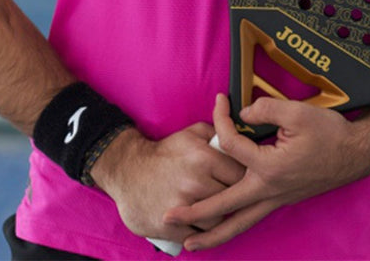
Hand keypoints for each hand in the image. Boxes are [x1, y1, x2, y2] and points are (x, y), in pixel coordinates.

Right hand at [89, 123, 245, 243]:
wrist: (127, 170)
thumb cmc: (165, 153)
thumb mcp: (191, 134)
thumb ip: (218, 133)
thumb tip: (240, 135)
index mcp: (203, 157)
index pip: (240, 175)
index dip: (242, 179)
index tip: (239, 181)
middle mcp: (195, 182)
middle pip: (231, 200)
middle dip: (230, 199)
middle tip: (224, 196)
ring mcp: (182, 206)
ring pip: (217, 221)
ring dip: (214, 218)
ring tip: (206, 209)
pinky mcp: (169, 227)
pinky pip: (197, 236)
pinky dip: (197, 232)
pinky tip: (193, 222)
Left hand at [164, 94, 369, 250]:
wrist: (356, 153)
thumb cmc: (329, 132)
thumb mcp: (297, 112)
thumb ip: (264, 109)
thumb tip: (242, 113)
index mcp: (269, 167)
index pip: (229, 144)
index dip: (220, 118)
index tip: (219, 99)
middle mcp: (269, 189)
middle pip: (225, 208)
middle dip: (195, 214)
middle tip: (168, 218)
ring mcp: (276, 199)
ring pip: (240, 224)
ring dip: (214, 234)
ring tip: (190, 244)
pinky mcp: (282, 199)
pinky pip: (252, 218)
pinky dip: (234, 226)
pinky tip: (223, 227)